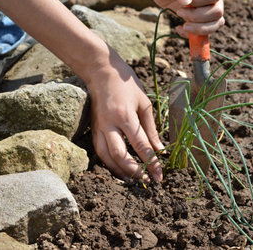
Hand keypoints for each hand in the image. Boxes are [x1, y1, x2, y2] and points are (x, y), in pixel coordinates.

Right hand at [86, 46, 163, 183]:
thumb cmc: (126, 84)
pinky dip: (109, 164)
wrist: (101, 71)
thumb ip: (151, 128)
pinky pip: (99, 152)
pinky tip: (119, 170)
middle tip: (147, 181)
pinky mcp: (92, 130)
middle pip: (120, 155)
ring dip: (119, 171)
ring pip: (106, 156)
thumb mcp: (144, 103)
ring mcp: (98, 127)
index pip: (140, 144)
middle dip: (134, 171)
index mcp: (125, 115)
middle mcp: (109, 124)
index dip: (151, 161)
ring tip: (133, 180)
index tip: (159, 174)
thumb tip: (160, 149)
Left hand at [148, 0, 224, 37]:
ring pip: (216, 23)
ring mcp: (211, 6)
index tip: (183, 0)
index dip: (200, 1)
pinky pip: (207, 31)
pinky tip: (180, 28)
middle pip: (217, 11)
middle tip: (179, 12)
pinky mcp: (203, 18)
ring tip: (183, 26)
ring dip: (199, 28)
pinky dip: (194, 35)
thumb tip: (187, 2)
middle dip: (197, 16)